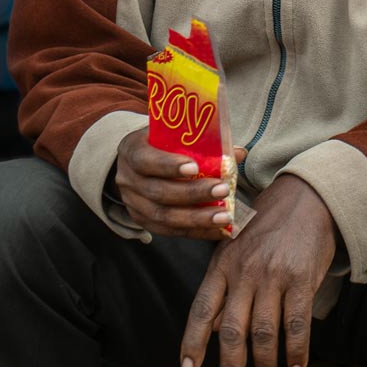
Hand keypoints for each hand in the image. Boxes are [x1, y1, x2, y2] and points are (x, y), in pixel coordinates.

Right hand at [114, 129, 244, 239]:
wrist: (135, 164)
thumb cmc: (159, 144)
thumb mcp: (171, 134)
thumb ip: (201, 142)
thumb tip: (239, 153)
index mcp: (131, 150)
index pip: (145, 160)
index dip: (169, 166)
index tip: (195, 167)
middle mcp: (127, 179)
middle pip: (159, 192)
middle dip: (193, 193)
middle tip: (223, 190)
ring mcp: (133, 204)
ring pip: (164, 217)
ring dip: (197, 219)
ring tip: (224, 217)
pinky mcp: (143, 222)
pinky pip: (170, 232)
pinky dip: (196, 232)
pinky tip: (218, 230)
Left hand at [180, 174, 337, 366]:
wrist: (305, 196)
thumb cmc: (268, 223)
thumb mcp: (236, 245)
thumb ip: (226, 283)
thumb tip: (215, 328)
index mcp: (223, 262)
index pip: (202, 309)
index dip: (192, 342)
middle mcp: (244, 271)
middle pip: (231, 332)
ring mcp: (273, 275)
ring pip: (263, 335)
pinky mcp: (300, 278)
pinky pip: (296, 325)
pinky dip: (296, 352)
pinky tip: (296, 366)